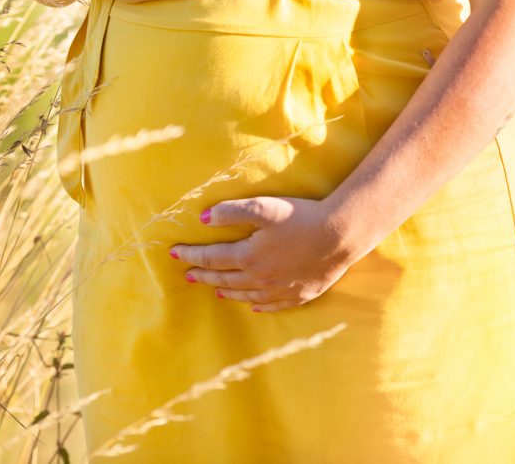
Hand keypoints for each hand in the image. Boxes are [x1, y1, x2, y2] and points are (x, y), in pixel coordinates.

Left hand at [168, 196, 367, 312]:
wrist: (341, 235)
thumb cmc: (301, 217)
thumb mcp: (263, 207)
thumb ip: (230, 212)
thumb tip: (203, 218)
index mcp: (248, 257)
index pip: (210, 259)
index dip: (190, 255)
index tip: (173, 253)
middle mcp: (260, 278)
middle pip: (223, 279)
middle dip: (202, 276)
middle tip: (187, 275)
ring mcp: (280, 290)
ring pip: (245, 295)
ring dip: (226, 291)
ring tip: (214, 290)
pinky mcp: (300, 295)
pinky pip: (272, 306)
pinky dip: (257, 306)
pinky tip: (253, 306)